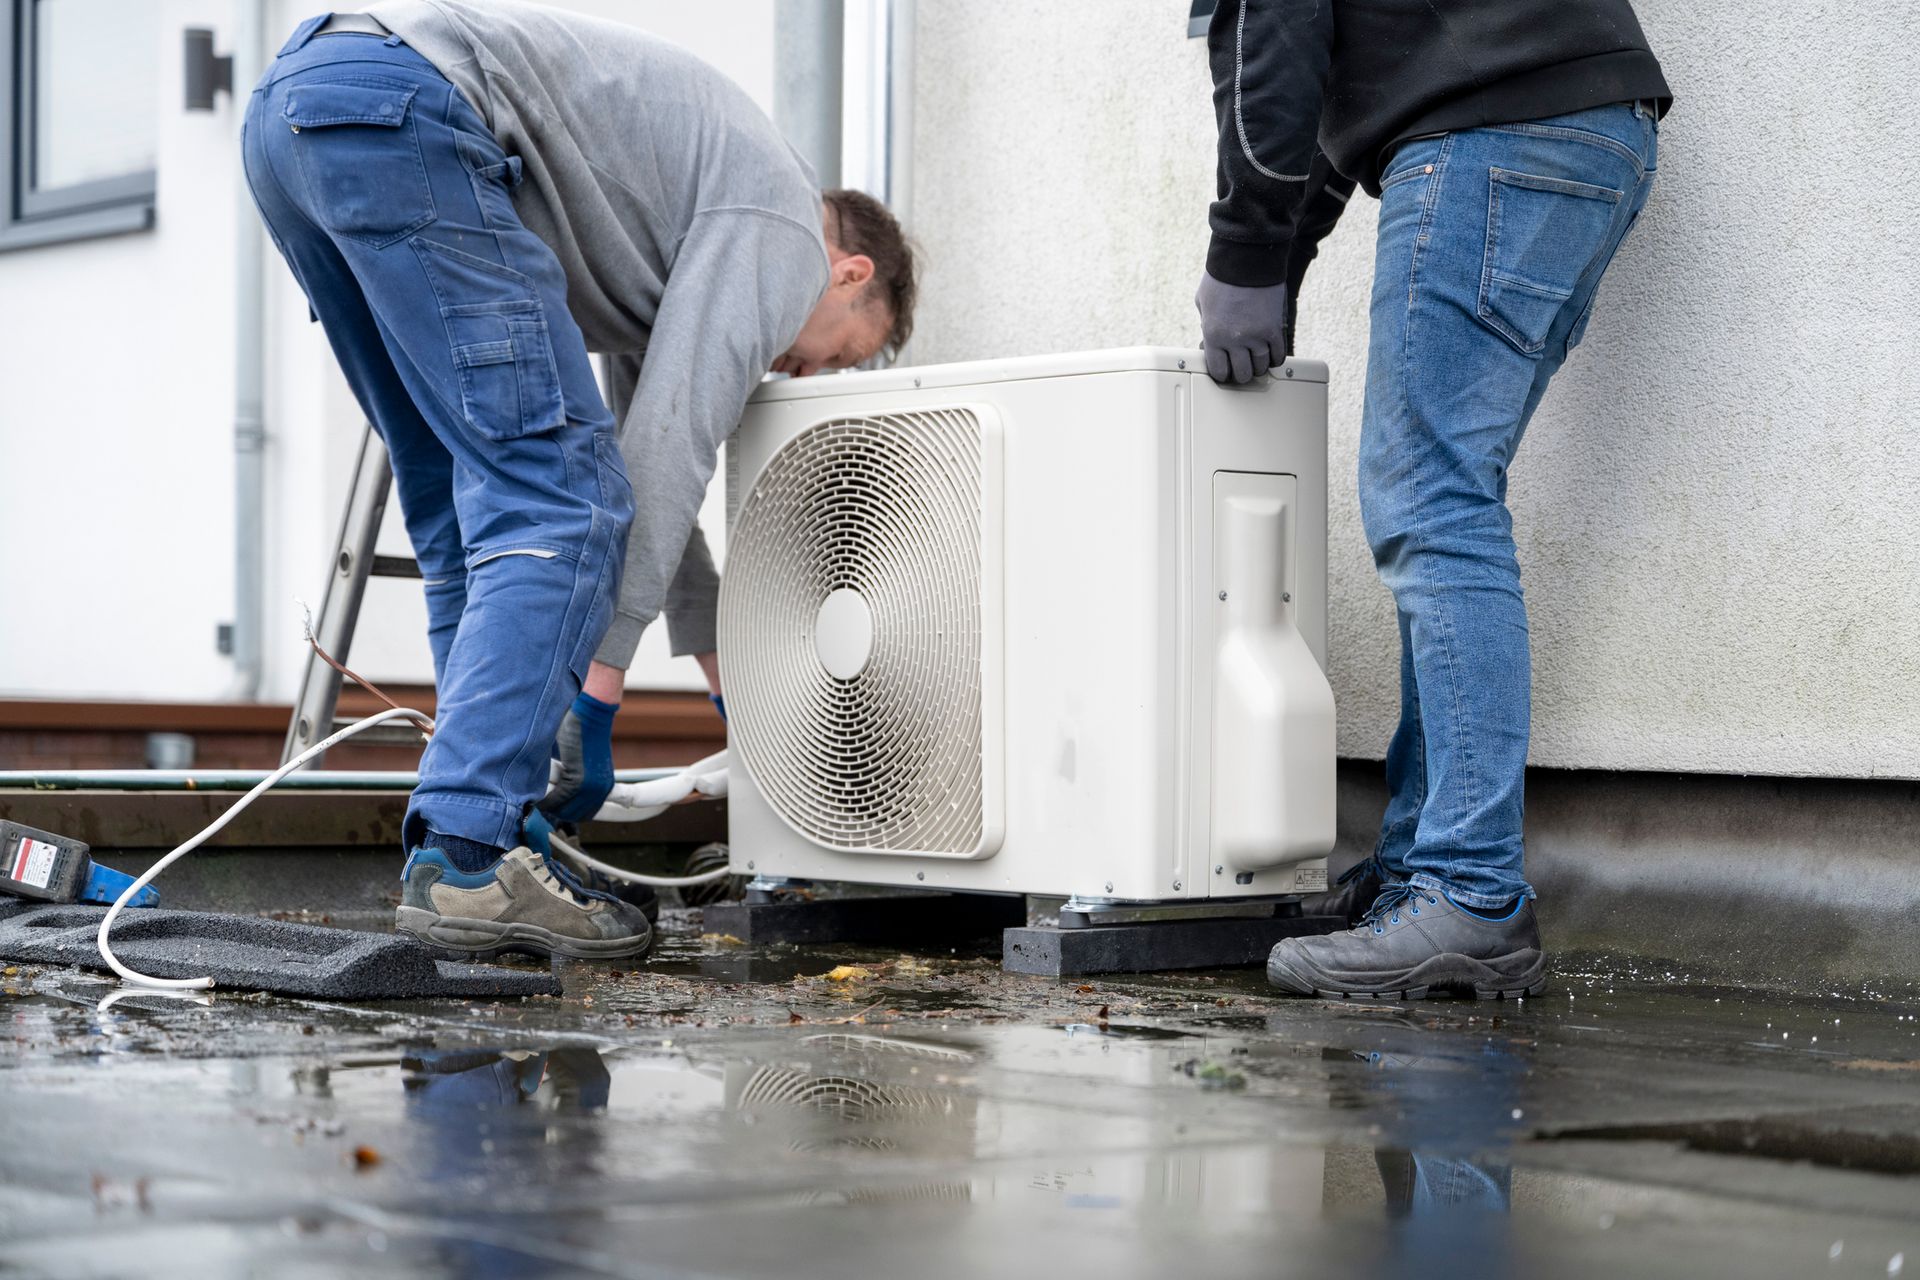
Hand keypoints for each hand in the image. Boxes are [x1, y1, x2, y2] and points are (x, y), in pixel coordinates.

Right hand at [539, 691, 618, 823]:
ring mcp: (590, 788)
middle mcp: (601, 791)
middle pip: (573, 815)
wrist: (591, 714)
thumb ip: (576, 777)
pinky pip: (556, 799)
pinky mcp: (577, 781)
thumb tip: (558, 788)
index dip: (567, 813)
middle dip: (555, 811)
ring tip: (538, 796)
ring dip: (548, 806)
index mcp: (605, 787)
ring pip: (563, 810)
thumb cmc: (584, 731)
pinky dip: (544, 800)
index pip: (585, 814)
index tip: (552, 807)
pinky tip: (535, 795)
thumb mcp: (585, 762)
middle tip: (540, 802)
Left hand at [1195, 272, 1287, 384]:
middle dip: (1242, 373)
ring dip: (1259, 366)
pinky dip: (1274, 358)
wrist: (1246, 258)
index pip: (1219, 371)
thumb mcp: (1203, 304)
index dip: (1223, 374)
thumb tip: (1213, 340)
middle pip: (1242, 374)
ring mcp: (1256, 336)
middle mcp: (1234, 340)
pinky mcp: (1274, 329)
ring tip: (1256, 359)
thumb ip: (1208, 325)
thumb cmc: (1221, 277)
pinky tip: (1270, 354)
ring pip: (1261, 368)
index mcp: (1213, 335)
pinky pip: (1278, 356)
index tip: (1226, 371)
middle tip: (1243, 367)